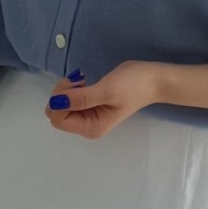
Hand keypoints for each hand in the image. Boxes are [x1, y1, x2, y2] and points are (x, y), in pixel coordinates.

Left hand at [44, 60, 159, 139]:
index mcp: (91, 128)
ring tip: (83, 80)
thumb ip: (81, 98)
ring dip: (66, 90)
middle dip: (61, 95)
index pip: (58, 119)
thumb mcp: (107, 90)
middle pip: (56, 114)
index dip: (60, 101)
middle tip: (80, 81)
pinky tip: (84, 82)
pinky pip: (68, 101)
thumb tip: (56, 103)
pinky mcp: (88, 108)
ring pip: (60, 106)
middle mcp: (86, 127)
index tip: (77, 85)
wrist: (152, 80)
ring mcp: (87, 118)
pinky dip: (71, 89)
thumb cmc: (133, 85)